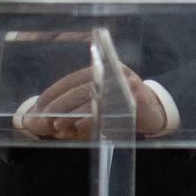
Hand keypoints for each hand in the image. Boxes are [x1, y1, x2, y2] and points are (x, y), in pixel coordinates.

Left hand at [17, 65, 168, 138]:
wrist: (156, 111)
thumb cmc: (123, 104)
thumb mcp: (103, 96)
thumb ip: (80, 101)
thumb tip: (48, 114)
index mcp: (104, 68)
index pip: (72, 79)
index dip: (54, 92)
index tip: (39, 106)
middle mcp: (114, 73)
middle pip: (80, 89)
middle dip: (59, 104)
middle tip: (45, 119)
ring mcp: (125, 86)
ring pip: (91, 100)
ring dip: (71, 113)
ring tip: (57, 125)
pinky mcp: (133, 101)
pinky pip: (108, 111)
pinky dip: (91, 119)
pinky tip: (79, 127)